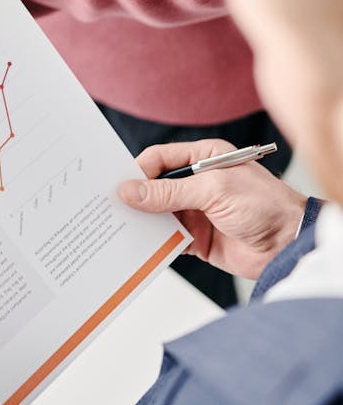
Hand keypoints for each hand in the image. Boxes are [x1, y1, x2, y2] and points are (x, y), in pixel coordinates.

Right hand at [119, 139, 306, 279]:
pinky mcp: (198, 238)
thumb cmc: (265, 205)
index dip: (139, 170)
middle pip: (156, 186)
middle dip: (137, 196)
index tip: (120, 185)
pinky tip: (140, 246)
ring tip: (120, 227)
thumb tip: (131, 191)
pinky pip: (168, 239)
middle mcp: (198, 182)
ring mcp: (197, 211)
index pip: (161, 159)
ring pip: (159, 214)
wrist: (290, 245)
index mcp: (204, 157)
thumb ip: (170, 192)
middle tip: (113, 206)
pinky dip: (155, 243)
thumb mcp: (213, 190)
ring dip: (144, 221)